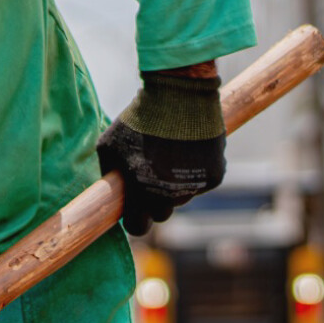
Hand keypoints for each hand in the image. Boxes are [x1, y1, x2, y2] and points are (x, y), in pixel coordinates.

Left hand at [98, 65, 224, 233]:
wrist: (179, 95)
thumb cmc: (138, 120)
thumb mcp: (109, 146)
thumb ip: (109, 175)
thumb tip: (112, 194)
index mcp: (141, 191)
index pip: (138, 227)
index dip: (135, 221)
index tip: (134, 212)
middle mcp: (169, 194)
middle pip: (162, 213)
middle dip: (155, 201)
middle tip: (152, 177)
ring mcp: (194, 186)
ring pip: (182, 197)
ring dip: (176, 185)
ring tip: (170, 155)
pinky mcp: (215, 176)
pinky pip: (201, 183)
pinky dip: (196, 173)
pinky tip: (189, 150)